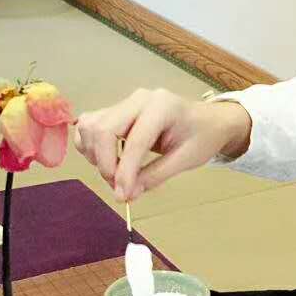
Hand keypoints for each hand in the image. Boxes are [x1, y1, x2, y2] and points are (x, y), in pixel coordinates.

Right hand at [74, 88, 241, 202]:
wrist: (207, 121)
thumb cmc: (201, 137)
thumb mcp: (186, 160)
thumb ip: (155, 176)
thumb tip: (126, 194)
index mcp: (162, 106)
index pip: (134, 140)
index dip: (125, 171)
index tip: (123, 196)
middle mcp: (138, 99)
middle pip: (103, 130)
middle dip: (106, 164)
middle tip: (119, 188)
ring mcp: (124, 103)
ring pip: (91, 127)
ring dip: (95, 156)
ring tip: (116, 174)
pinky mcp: (114, 110)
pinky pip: (89, 126)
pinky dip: (89, 147)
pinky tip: (107, 160)